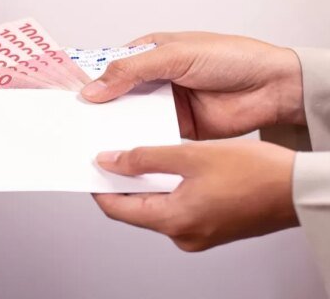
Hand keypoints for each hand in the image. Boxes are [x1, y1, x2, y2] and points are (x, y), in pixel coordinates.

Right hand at [81, 32, 304, 139]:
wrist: (272, 88)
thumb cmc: (230, 58)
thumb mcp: (174, 56)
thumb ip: (131, 72)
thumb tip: (93, 89)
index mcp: (150, 53)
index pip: (109, 66)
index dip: (88, 80)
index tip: (65, 95)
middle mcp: (154, 80)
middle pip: (115, 95)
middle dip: (96, 108)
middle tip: (71, 123)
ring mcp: (165, 105)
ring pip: (130, 118)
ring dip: (114, 127)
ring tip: (88, 140)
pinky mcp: (177, 128)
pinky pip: (149, 136)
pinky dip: (136, 143)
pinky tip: (120, 151)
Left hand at [93, 141, 298, 250]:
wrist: (298, 189)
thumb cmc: (255, 173)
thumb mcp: (191, 156)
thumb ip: (145, 158)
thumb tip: (109, 161)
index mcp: (174, 221)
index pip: (117, 209)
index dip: (99, 186)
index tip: (90, 167)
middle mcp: (182, 234)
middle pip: (136, 209)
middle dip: (122, 183)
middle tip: (113, 155)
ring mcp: (197, 234)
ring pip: (157, 207)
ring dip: (146, 184)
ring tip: (139, 155)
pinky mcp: (210, 227)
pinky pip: (177, 208)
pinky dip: (167, 189)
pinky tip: (169, 167)